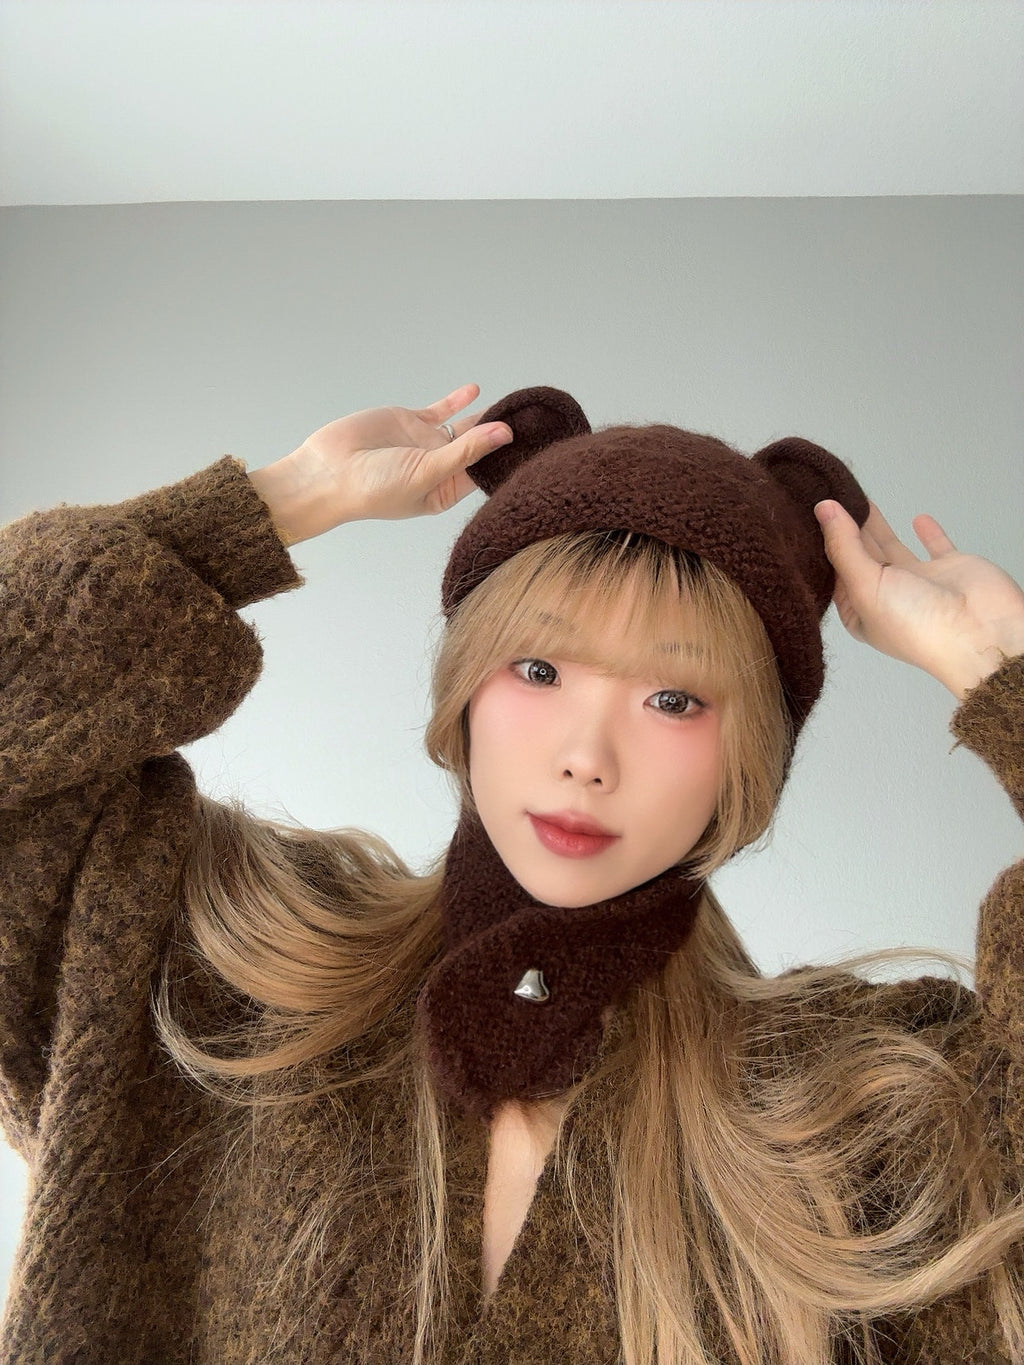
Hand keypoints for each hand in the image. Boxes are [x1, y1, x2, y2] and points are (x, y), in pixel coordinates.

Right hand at [250, 383, 512, 544]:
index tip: (538, 446)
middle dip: (503, 437)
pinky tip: (478, 392)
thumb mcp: (427, 473)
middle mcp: (438, 468)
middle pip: (479, 449)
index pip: (485, 474)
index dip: (508, 460)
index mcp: (445, 492)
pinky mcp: (410, 422)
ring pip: (465, 427)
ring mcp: (425, 444)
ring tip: (516, 404)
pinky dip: (458, 401)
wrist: (327, 471)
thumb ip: (467, 451)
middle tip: (535, 421)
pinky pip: (441, 410)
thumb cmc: (374, 488)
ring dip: (486, 417)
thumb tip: (506, 433)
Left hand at [814, 499, 1023, 698]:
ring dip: (876, 525)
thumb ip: (844, 546)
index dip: (824, 545)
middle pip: (860, 556)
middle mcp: (887, 598)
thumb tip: (823, 509)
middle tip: (831, 498)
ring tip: (858, 499)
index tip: (809, 515)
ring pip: (891, 546)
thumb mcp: (866, 585)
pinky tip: (917, 518)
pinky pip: (935, 545)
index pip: (835, 573)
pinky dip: (927, 532)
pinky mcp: (948, 569)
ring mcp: (919, 583)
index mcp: (861, 612)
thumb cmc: (916, 624)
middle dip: (846, 530)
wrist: (978, 631)